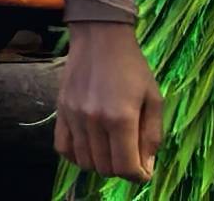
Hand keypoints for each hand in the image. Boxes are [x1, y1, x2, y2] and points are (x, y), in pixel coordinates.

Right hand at [56, 20, 162, 179]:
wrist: (100, 38)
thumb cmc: (133, 67)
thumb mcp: (153, 100)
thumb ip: (151, 136)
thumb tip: (146, 167)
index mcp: (121, 118)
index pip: (126, 167)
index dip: (138, 176)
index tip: (144, 171)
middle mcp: (93, 121)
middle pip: (105, 168)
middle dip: (121, 170)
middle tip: (130, 158)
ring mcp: (73, 117)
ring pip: (84, 161)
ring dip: (100, 164)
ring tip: (111, 152)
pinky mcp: (60, 111)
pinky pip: (62, 148)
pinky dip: (76, 156)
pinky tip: (89, 147)